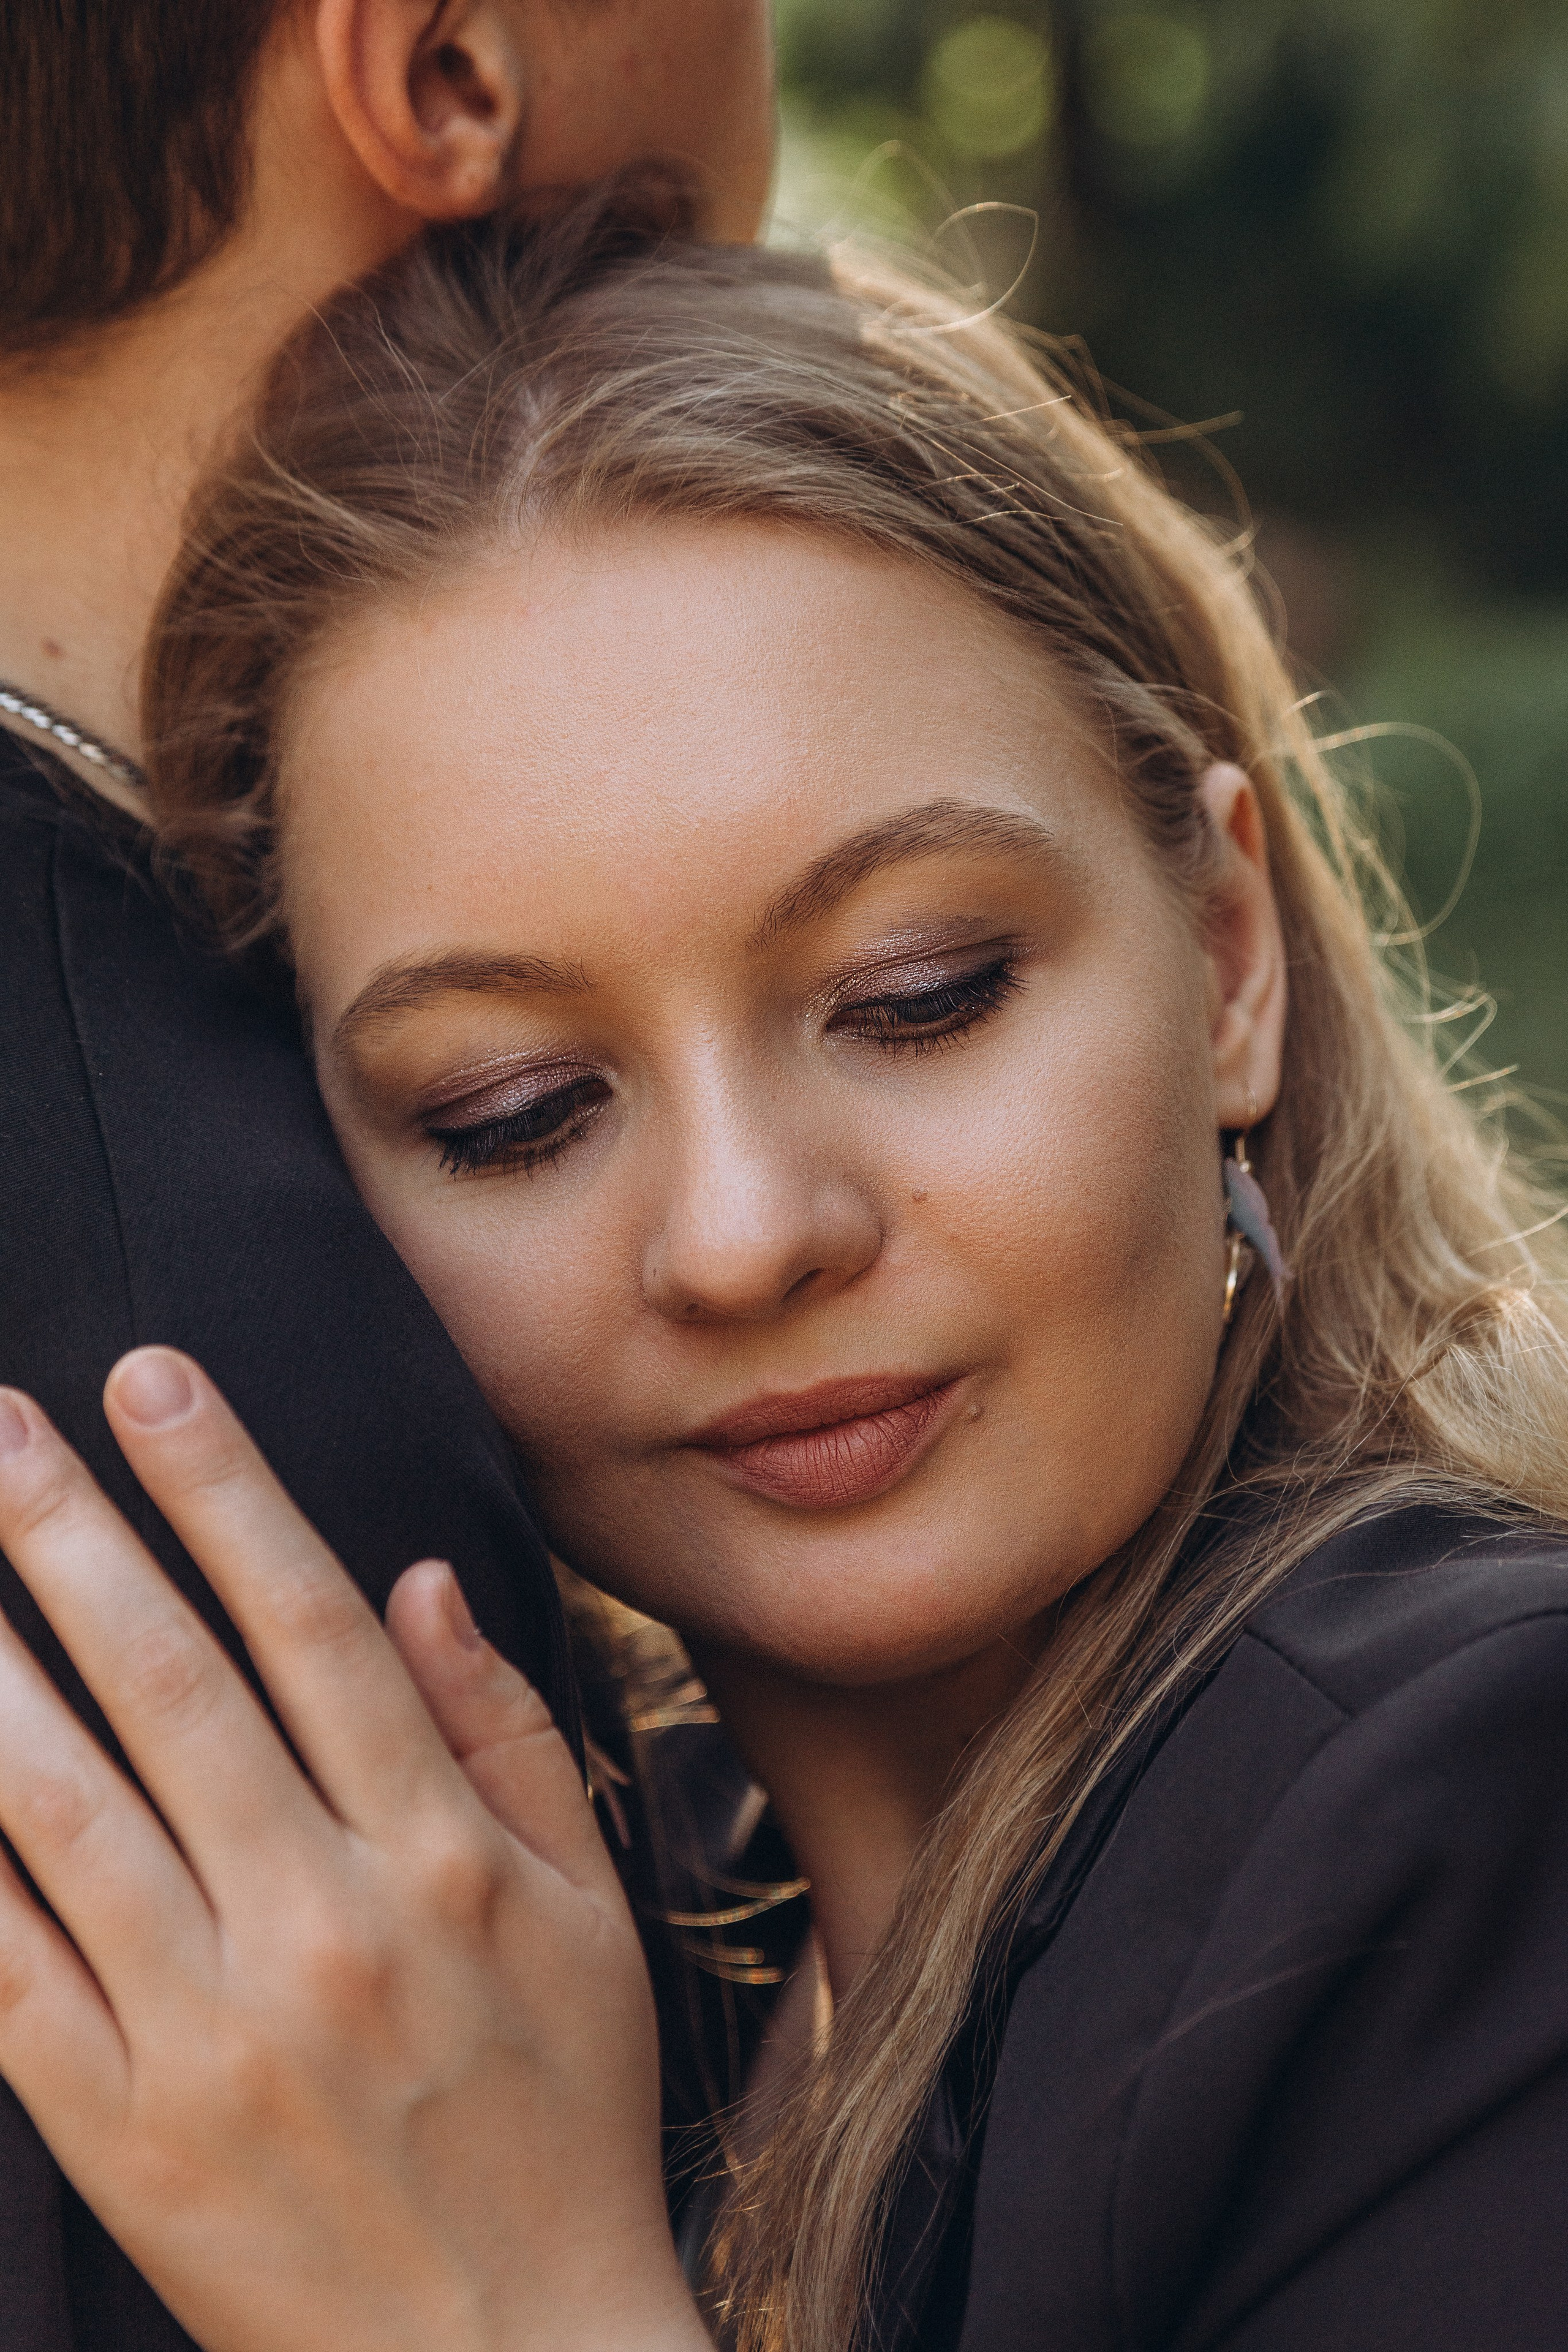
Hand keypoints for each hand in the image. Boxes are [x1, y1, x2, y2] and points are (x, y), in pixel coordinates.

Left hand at [0, 1349, 707, 2351]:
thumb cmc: (567, 2119)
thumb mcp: (590, 1915)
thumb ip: (502, 1735)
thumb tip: (416, 1582)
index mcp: (438, 1862)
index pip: (309, 1626)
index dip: (225, 1488)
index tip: (156, 1380)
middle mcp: (319, 1927)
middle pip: (171, 1689)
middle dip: (73, 1537)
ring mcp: (209, 2034)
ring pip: (63, 1812)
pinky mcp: (122, 2136)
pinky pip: (5, 1976)